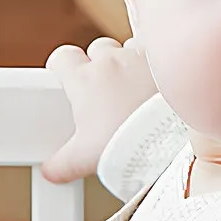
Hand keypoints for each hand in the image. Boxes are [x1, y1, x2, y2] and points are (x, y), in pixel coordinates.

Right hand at [42, 37, 156, 183]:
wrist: (170, 140)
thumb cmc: (127, 143)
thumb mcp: (84, 158)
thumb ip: (60, 164)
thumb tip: (50, 171)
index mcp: (83, 80)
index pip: (62, 57)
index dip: (61, 66)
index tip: (64, 78)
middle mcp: (110, 62)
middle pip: (95, 50)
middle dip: (97, 66)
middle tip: (101, 93)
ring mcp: (138, 59)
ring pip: (125, 50)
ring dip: (125, 64)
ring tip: (130, 90)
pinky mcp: (164, 64)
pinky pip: (153, 55)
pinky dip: (150, 66)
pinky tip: (153, 85)